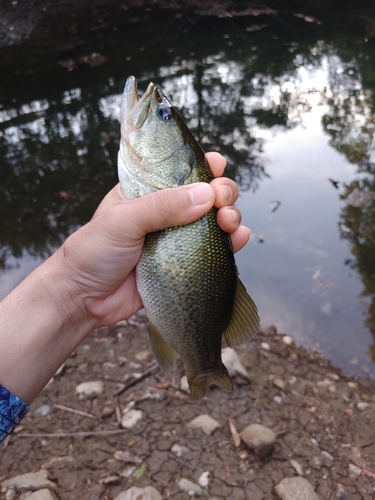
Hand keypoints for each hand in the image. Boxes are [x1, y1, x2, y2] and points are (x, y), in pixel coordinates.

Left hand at [61, 152, 250, 326]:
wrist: (83, 300)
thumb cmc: (93, 252)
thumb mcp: (123, 220)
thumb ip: (162, 206)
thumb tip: (206, 194)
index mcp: (146, 193)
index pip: (180, 172)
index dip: (202, 166)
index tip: (217, 166)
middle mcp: (165, 214)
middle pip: (205, 196)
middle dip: (222, 194)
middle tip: (223, 202)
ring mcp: (176, 240)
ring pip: (213, 223)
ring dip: (230, 217)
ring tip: (231, 223)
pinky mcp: (183, 265)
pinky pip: (212, 251)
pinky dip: (230, 244)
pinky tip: (240, 239)